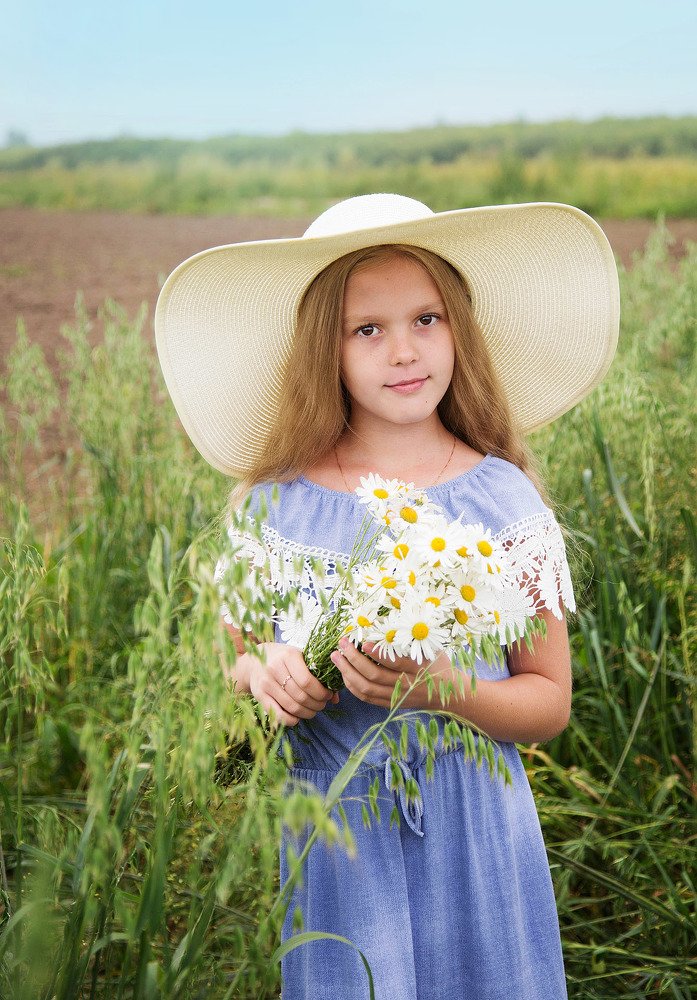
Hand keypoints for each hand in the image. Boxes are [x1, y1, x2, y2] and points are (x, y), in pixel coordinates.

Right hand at [247, 642, 338, 726]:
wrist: (255, 661)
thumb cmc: (284, 659)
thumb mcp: (301, 659)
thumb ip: (319, 675)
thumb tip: (336, 698)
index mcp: (289, 656)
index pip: (308, 681)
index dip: (321, 693)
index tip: (327, 695)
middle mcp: (275, 668)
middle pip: (301, 696)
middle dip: (317, 704)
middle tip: (322, 704)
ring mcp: (266, 683)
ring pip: (292, 707)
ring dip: (307, 713)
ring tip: (313, 710)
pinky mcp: (259, 696)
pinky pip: (278, 715)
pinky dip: (292, 720)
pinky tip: (298, 717)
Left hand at [330, 638, 452, 708]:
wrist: (448, 694)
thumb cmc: (438, 665)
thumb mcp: (430, 649)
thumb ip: (411, 640)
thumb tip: (386, 624)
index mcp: (417, 669)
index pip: (395, 663)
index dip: (377, 654)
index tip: (364, 642)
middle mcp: (405, 685)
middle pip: (374, 676)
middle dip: (353, 660)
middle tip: (342, 644)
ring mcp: (396, 697)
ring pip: (366, 688)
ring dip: (347, 673)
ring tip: (336, 657)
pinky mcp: (390, 704)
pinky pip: (366, 697)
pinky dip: (352, 686)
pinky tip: (344, 673)